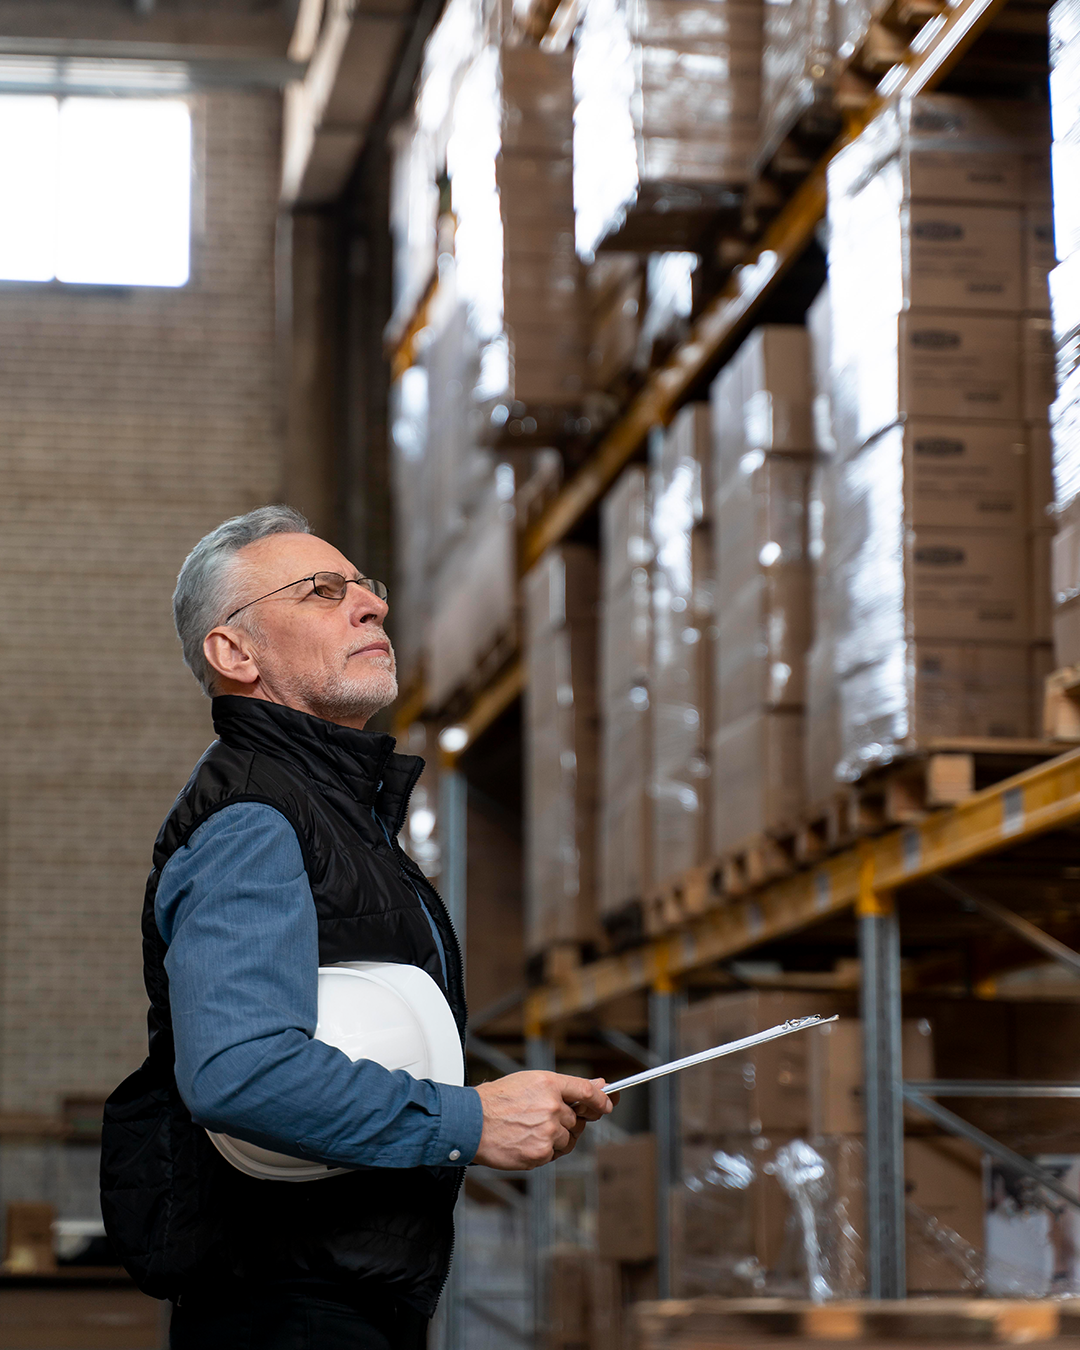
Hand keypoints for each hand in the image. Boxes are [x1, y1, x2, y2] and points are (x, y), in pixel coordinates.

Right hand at [472, 1072, 613, 1170]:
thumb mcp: (530, 1082)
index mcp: (549, 1084)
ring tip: (529, 1130)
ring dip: (555, 1138)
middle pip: (576, 1120)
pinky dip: (544, 1151)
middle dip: (565, 1122)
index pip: (587, 1091)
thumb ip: (567, 1086)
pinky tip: (525, 1141)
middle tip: (541, 1119)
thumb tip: (599, 1086)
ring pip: (568, 1139)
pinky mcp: (540, 1153)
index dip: (601, 1100)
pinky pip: (554, 1154)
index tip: (607, 1105)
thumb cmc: (496, 1101)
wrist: (470, 1122)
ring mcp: (547, 1131)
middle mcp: (552, 1106)